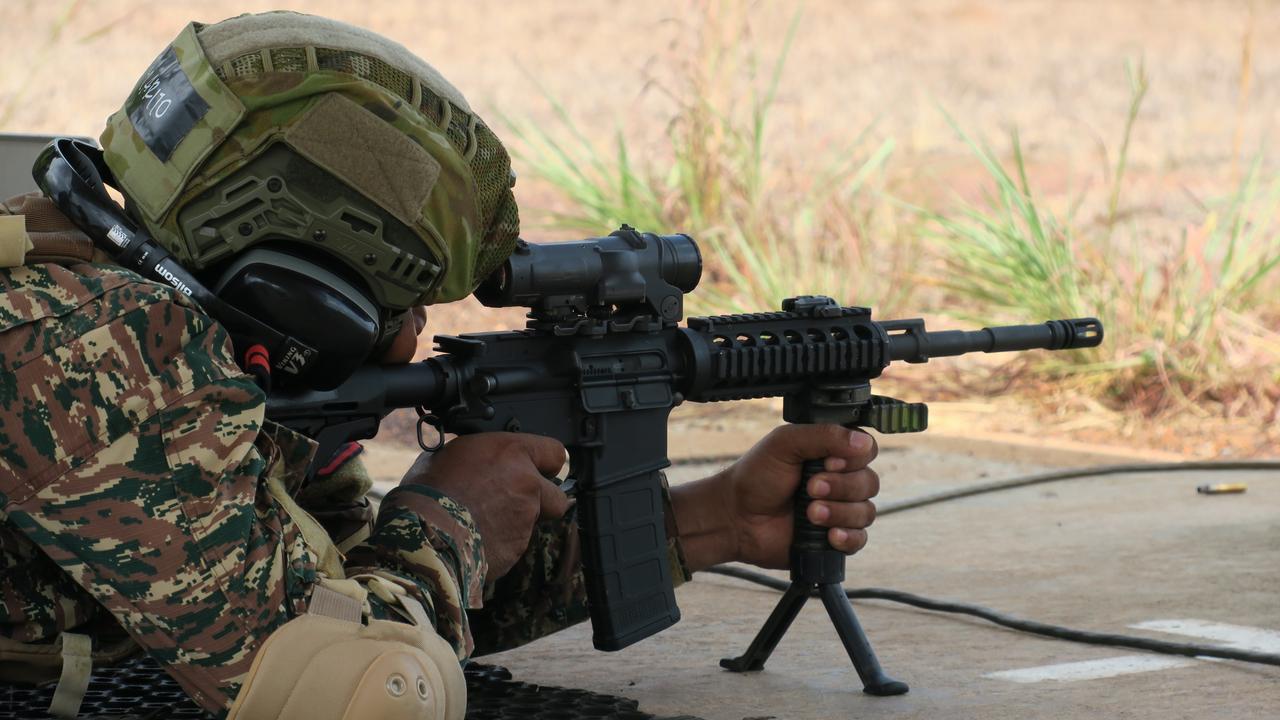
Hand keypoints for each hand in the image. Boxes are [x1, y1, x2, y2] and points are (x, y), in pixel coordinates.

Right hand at [399, 432, 568, 580]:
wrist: (423, 534)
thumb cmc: (428, 491)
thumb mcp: (448, 455)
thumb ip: (476, 458)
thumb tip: (476, 462)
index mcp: (512, 453)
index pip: (554, 453)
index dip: (546, 464)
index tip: (538, 470)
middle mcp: (527, 484)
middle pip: (557, 496)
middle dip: (542, 501)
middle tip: (514, 501)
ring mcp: (525, 519)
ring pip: (533, 522)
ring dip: (514, 523)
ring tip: (479, 522)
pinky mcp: (516, 549)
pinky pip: (513, 545)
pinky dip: (499, 543)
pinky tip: (474, 540)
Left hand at [670, 425, 878, 570]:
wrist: (736, 516)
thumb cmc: (756, 476)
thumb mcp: (785, 443)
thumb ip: (823, 436)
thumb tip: (862, 442)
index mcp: (832, 453)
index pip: (866, 450)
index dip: (854, 459)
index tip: (828, 463)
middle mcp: (840, 480)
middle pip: (869, 482)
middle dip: (841, 487)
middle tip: (810, 488)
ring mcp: (839, 510)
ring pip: (866, 512)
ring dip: (839, 512)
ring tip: (809, 513)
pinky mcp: (834, 538)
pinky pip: (859, 539)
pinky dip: (847, 537)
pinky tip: (829, 535)